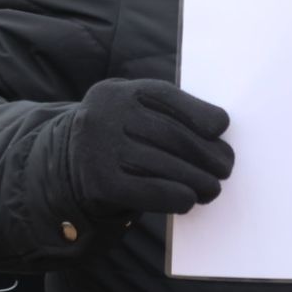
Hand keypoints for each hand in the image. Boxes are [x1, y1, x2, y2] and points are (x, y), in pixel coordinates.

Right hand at [66, 79, 234, 217]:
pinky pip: (150, 191)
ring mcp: (99, 150)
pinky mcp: (99, 184)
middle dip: (207, 154)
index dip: (200, 114)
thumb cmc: (119, 136)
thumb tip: (217, 134)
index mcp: (118, 92)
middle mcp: (105, 117)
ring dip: (198, 180)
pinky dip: (176, 196)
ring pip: (165, 165)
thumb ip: (167, 113)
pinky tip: (189, 199)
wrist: (66, 167)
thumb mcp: (132, 112)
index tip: (221, 128)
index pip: (168, 97)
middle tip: (225, 167)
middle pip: (172, 135)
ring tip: (213, 187)